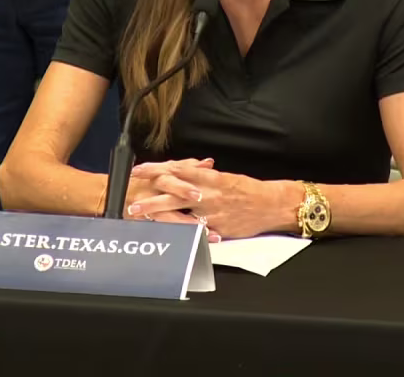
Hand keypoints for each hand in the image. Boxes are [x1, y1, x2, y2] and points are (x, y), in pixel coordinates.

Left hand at [127, 160, 300, 240]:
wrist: (271, 204)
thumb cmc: (248, 190)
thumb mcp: (224, 177)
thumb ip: (202, 176)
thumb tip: (182, 173)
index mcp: (210, 177)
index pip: (178, 170)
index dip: (156, 170)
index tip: (139, 170)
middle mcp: (209, 193)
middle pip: (174, 192)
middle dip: (151, 195)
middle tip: (132, 199)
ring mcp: (212, 212)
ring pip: (181, 213)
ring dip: (159, 214)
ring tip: (141, 216)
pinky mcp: (217, 228)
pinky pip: (196, 230)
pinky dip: (182, 231)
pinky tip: (167, 233)